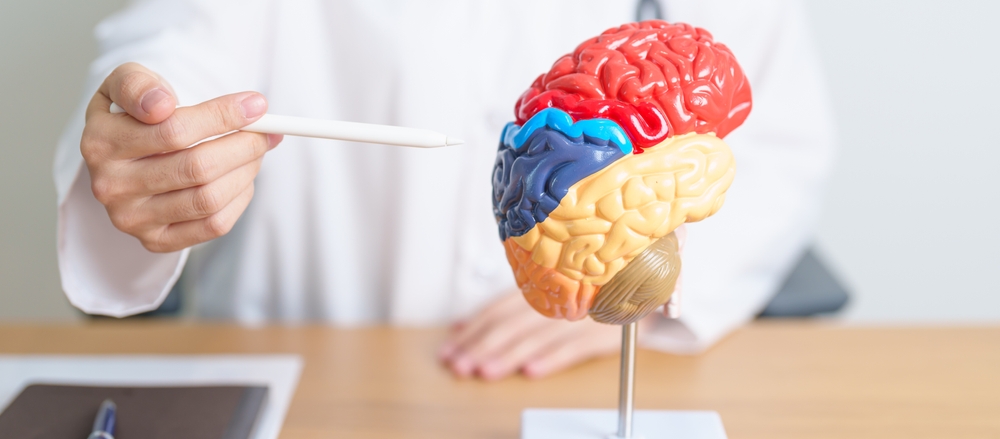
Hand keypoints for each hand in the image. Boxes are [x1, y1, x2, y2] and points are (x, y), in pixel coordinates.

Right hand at [81, 62, 281, 251]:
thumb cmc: (135, 114)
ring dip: (246, 171)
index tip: (257, 104)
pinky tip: (242, 178)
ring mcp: (132, 218)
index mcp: (101, 142)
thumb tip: (163, 103)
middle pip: (197, 167)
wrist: (123, 157)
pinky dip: (239, 198)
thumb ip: (138, 84)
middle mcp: (111, 185)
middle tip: (266, 131)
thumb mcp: (126, 84)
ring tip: (256, 150)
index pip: (174, 130)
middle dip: (244, 145)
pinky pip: (213, 225)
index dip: (223, 116)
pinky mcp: (156, 240)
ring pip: (209, 198)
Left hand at [438, 291, 654, 380]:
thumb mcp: (542, 295)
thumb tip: (461, 326)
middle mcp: (554, 299)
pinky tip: (531, 372)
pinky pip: (573, 347)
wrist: (638, 286)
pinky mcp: (601, 333)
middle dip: (481, 347)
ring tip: (485, 372)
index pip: (496, 310)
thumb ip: (504, 310)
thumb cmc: (582, 293)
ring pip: (536, 338)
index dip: (472, 330)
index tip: (450, 348)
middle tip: (459, 366)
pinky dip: (551, 359)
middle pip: (511, 325)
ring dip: (508, 356)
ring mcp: (578, 316)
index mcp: (537, 287)